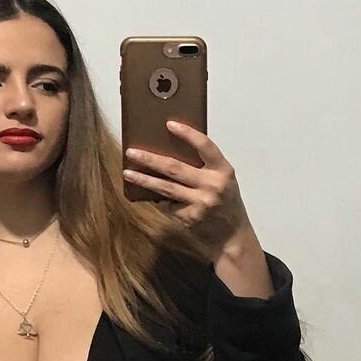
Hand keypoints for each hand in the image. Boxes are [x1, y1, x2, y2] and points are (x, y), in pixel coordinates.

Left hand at [123, 120, 252, 259]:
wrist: (232, 236)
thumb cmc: (226, 203)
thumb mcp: (223, 180)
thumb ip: (205, 166)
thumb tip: (171, 151)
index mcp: (223, 171)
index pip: (205, 146)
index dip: (187, 134)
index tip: (169, 124)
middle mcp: (212, 185)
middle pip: (175, 167)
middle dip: (150, 159)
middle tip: (131, 152)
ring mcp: (200, 203)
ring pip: (165, 187)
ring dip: (144, 179)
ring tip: (128, 173)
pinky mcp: (189, 217)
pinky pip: (167, 204)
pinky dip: (158, 199)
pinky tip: (149, 195)